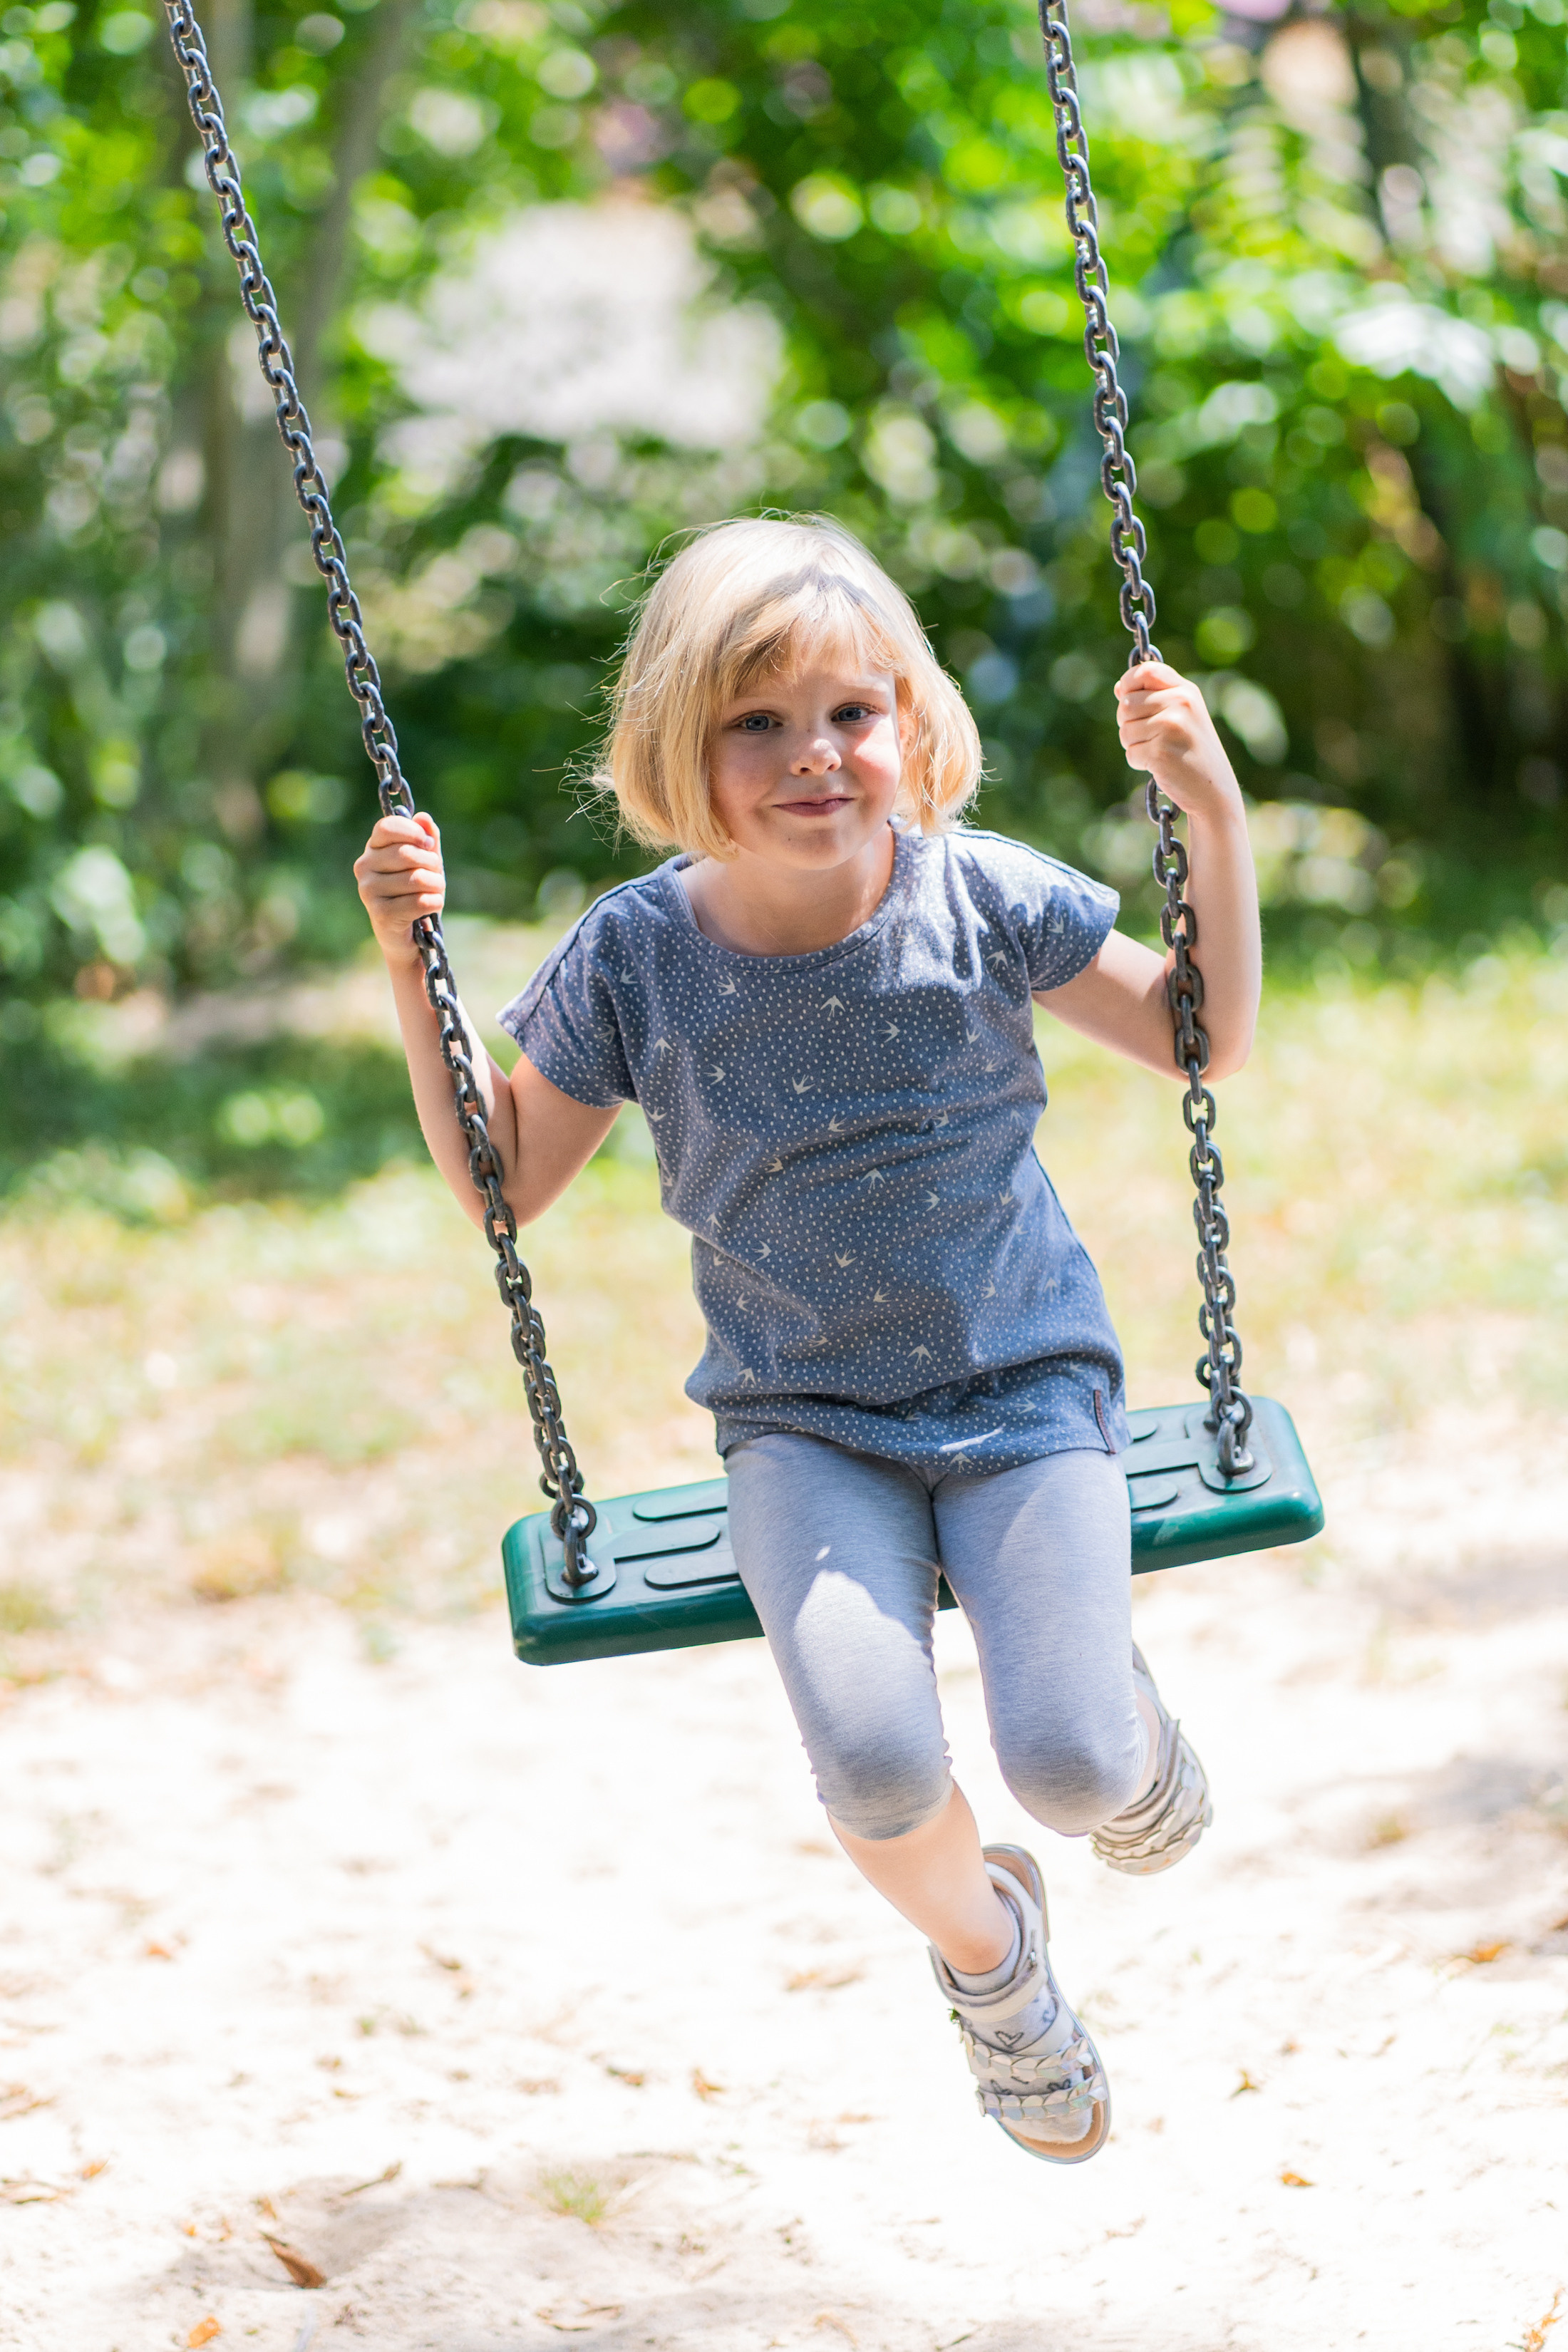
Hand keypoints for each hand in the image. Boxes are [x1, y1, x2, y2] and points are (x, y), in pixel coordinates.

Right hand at [354, 811, 444, 965]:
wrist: (410, 937)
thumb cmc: (416, 894)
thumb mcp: (425, 863)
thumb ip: (426, 840)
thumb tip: (424, 818)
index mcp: (372, 849)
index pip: (387, 827)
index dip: (413, 832)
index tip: (428, 844)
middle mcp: (364, 867)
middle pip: (407, 854)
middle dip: (432, 865)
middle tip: (436, 876)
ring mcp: (368, 890)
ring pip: (416, 879)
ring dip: (436, 886)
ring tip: (434, 892)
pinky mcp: (380, 913)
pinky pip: (419, 901)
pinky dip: (434, 903)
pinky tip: (431, 907)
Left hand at [1113, 661, 1242, 824]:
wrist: (1213, 790)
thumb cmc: (1194, 752)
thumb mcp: (1183, 716)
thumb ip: (1154, 698)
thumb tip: (1120, 688)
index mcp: (1186, 691)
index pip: (1145, 671)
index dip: (1128, 682)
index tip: (1127, 697)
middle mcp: (1180, 703)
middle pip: (1127, 704)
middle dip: (1129, 723)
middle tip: (1150, 737)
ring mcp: (1170, 727)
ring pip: (1125, 730)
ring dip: (1134, 745)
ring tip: (1158, 751)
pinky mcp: (1160, 751)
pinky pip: (1130, 752)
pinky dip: (1139, 762)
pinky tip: (1159, 765)